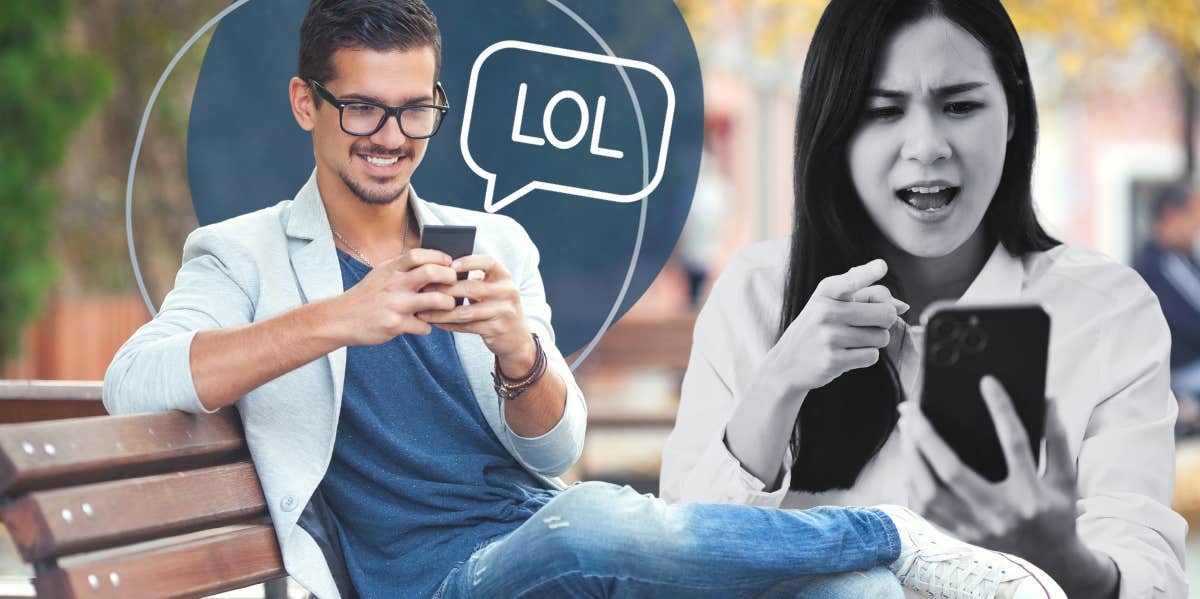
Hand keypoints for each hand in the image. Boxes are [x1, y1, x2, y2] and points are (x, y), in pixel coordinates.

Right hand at [330, 249, 457, 345]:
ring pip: (435, 300)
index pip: (419, 255)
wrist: (341, 319)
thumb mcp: (381, 274)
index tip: (449, 262)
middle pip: (431, 273)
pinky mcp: (396, 325)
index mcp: (391, 269)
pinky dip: (428, 326)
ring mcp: (396, 305)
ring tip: (447, 305)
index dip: (438, 256)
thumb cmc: (367, 296)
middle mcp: (394, 284)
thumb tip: (433, 264)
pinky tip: (424, 325)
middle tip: (454, 283)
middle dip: (449, 277)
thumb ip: (403, 269)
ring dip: (447, 303)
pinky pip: (424, 326)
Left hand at [417, 254, 534, 373]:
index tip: (450, 265)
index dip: (469, 262)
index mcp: (504, 277)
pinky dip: (449, 325)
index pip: (488, 262)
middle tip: (424, 290)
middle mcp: (507, 292)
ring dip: (442, 312)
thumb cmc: (497, 308)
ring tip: (423, 312)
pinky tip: (437, 323)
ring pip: (466, 311)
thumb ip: (475, 281)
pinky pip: (467, 326)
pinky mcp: (496, 329)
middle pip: (472, 288)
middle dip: (445, 289)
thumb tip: (440, 271)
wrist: (517, 338)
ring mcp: (503, 312)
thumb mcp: (493, 290)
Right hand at [722, 259, 906, 485]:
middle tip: (869, 324)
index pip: (850, 281)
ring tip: (853, 341)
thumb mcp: (830, 305)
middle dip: (885, 321)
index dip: (868, 273)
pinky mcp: (833, 360)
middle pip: (885, 313)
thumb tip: (903, 306)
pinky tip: (848, 355)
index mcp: (825, 292)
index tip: (881, 266)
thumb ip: (865, 297)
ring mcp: (829, 337)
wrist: (786, 363)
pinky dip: (866, 356)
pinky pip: (872, 356)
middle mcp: (825, 311)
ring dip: (874, 341)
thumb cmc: (816, 330)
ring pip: (881, 337)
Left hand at [898, 377, 1115, 594]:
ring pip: (929, 492)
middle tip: (911, 409)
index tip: (987, 381)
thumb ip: (1058, 439)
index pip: (1015, 444)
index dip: (1002, 410)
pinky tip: (908, 459)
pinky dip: (912, 481)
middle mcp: (1000, 513)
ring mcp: (976, 528)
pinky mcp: (960, 535)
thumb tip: (1047, 398)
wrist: (1052, 561)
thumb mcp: (1067, 478)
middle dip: (926, 436)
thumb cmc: (1056, 513)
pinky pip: (924, 509)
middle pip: (953, 471)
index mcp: (1031, 495)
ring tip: (905, 428)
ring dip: (912, 457)